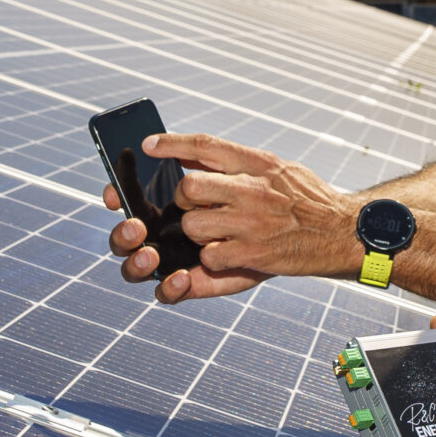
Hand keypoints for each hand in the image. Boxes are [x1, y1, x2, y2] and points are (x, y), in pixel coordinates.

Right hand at [99, 149, 264, 302]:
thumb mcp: (244, 163)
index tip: (114, 195)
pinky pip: (166, 293)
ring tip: (151, 254)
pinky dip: (170, 287)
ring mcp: (179, 260)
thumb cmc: (277, 194)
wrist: (321, 231)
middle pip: (126, 235)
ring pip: (138, 266)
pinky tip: (181, 279)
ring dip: (140, 260)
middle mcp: (170, 231)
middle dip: (125, 233)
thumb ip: (202, 153)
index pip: (130, 200)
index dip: (116, 196)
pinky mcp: (197, 284)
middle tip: (136, 226)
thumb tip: (153, 144)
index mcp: (173, 201)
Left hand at [153, 132, 364, 280]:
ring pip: (193, 225)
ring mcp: (252, 223)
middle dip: (184, 201)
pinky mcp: (255, 254)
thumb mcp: (278, 168)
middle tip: (198, 208)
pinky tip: (229, 254)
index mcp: (259, 163)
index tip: (149, 144)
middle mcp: (254, 189)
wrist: (344, 232)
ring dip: (197, 233)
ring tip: (217, 233)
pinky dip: (212, 259)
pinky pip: (210, 256)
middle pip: (189, 187)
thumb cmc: (308, 201)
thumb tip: (192, 154)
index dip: (172, 143)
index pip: (205, 145)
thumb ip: (239, 162)